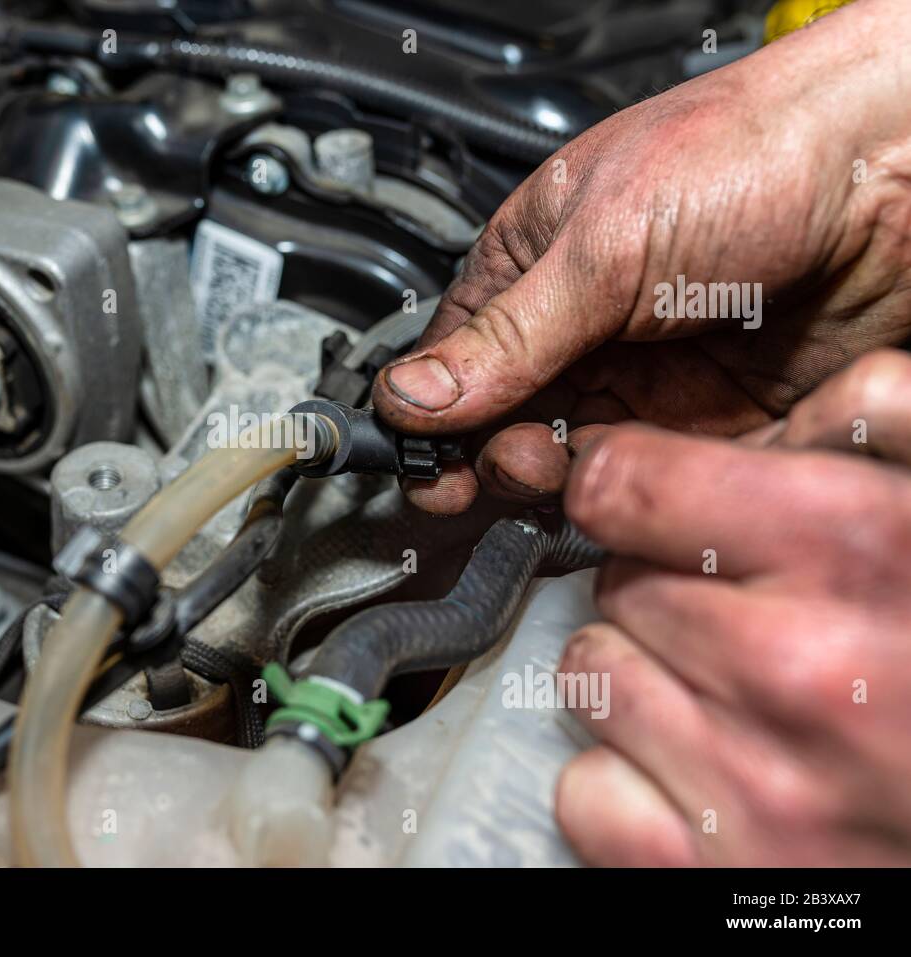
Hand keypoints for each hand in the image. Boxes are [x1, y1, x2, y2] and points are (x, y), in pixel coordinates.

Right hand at [371, 0, 910, 514]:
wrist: (891, 168)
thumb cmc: (745, 156)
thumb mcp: (602, 246)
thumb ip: (507, 336)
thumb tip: (410, 396)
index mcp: (531, 269)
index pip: (453, 365)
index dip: (433, 423)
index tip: (426, 470)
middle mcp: (579, 329)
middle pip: (504, 425)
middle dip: (496, 455)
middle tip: (516, 461)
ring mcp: (641, 377)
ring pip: (571, 461)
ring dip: (560, 477)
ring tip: (567, 462)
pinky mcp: (705, 420)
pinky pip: (649, 476)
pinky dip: (633, 490)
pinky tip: (630, 479)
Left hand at [554, 350, 910, 865]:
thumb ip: (882, 423)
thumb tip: (769, 415)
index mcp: (858, 551)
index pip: (627, 482)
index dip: (631, 485)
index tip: (645, 501)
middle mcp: (792, 668)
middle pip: (615, 582)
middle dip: (665, 588)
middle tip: (751, 621)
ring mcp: (748, 783)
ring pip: (590, 674)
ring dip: (644, 678)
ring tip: (740, 701)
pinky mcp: (705, 876)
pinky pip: (584, 787)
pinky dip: (627, 781)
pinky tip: (707, 778)